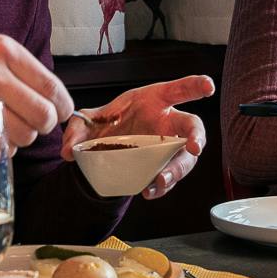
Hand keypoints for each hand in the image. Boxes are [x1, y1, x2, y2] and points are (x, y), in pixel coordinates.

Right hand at [0, 34, 75, 151]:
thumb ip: (16, 67)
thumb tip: (52, 96)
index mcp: (4, 50)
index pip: (52, 87)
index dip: (62, 107)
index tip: (60, 113)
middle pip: (43, 116)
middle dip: (41, 126)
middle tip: (30, 124)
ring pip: (24, 136)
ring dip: (19, 139)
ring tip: (3, 129)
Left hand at [61, 74, 213, 199]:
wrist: (106, 148)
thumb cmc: (110, 123)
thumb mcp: (89, 121)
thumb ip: (76, 129)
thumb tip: (68, 149)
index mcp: (154, 100)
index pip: (178, 90)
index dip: (195, 86)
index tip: (208, 86)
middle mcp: (167, 122)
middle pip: (192, 126)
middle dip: (197, 136)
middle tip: (194, 147)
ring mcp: (168, 146)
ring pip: (184, 158)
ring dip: (176, 170)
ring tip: (160, 180)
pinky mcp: (163, 166)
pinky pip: (169, 178)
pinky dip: (161, 186)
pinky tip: (149, 191)